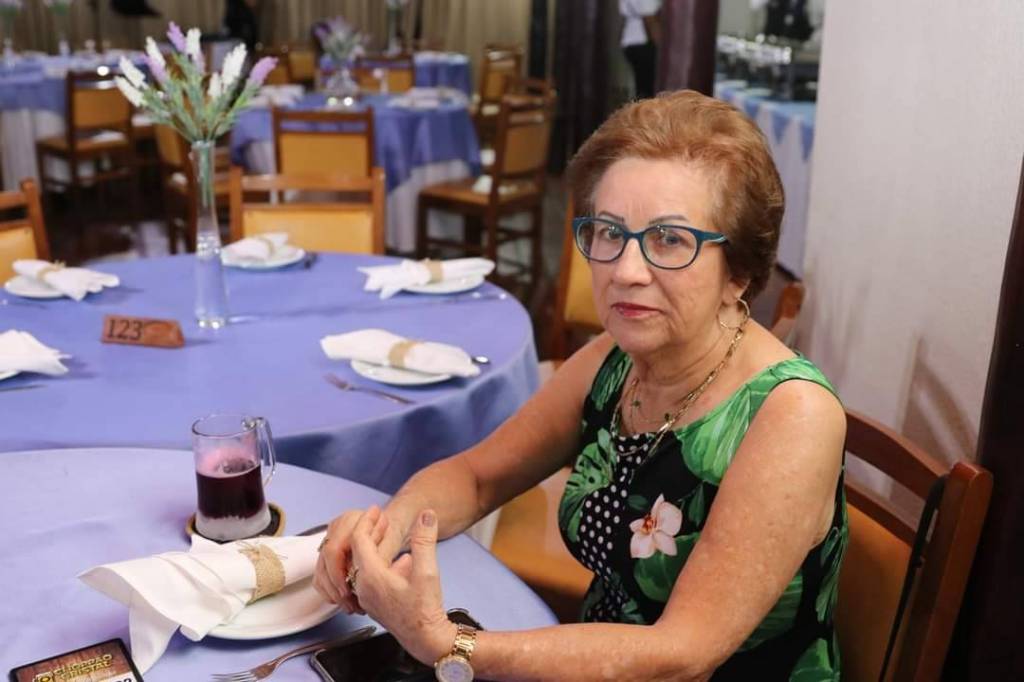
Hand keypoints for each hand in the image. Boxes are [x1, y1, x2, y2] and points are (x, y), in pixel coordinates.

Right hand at [313, 505, 400, 613]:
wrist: (392, 529)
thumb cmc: (392, 534)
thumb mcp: (390, 543)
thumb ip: (379, 556)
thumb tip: (368, 576)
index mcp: (349, 520)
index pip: (333, 550)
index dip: (337, 573)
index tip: (347, 591)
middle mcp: (336, 528)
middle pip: (324, 562)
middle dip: (335, 587)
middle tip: (349, 603)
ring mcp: (330, 540)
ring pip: (321, 571)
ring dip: (332, 592)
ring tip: (348, 605)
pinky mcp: (328, 554)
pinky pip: (321, 576)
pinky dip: (329, 591)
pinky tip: (342, 601)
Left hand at [349, 509, 457, 664]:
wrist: (426, 640)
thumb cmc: (425, 609)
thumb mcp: (428, 571)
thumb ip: (425, 540)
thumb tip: (427, 515)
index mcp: (371, 576)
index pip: (359, 540)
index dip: (367, 521)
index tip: (378, 509)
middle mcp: (362, 586)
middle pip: (356, 551)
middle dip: (368, 531)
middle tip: (382, 518)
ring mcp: (366, 596)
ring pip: (361, 564)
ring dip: (372, 547)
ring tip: (388, 534)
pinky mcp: (373, 603)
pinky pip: (367, 576)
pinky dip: (377, 562)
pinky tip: (400, 561)